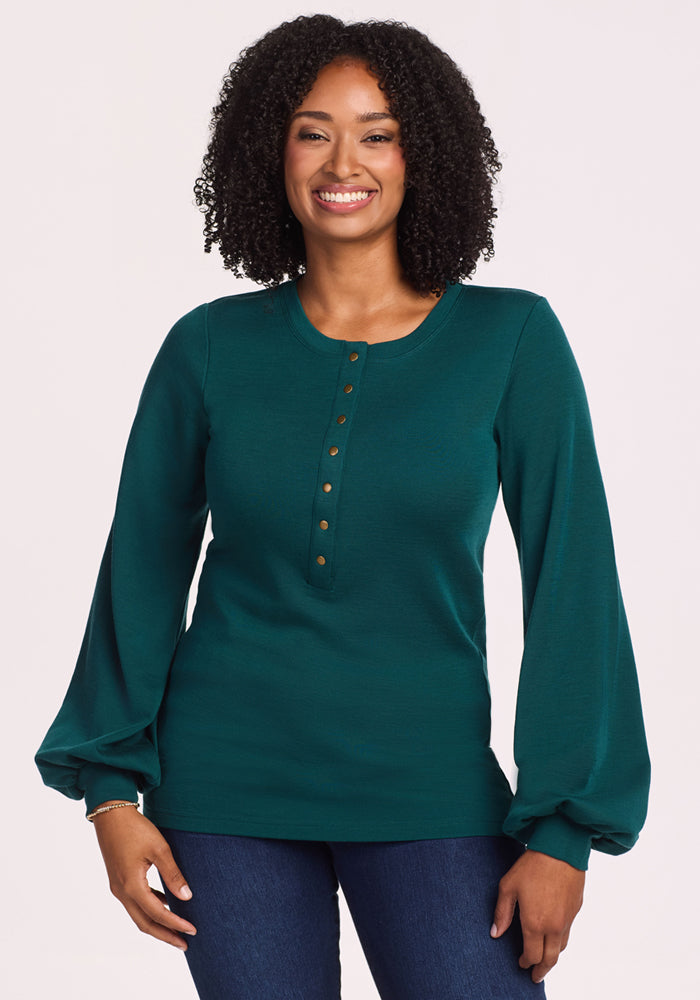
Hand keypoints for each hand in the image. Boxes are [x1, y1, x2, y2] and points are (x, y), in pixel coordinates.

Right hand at [91, 801, 196, 950]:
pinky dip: (150, 909)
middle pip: (144, 923)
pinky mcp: (118, 881)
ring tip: (176, 929)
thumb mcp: (159, 849)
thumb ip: (173, 874)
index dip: (176, 924)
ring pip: (138, 915)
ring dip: (157, 924)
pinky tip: (165, 904)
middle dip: (165, 935)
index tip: (192, 930)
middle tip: (185, 943)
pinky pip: (135, 903)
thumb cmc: (136, 829)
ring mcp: (118, 888)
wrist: (111, 814)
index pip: (158, 913)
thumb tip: (187, 897)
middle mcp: (122, 892)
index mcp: (132, 886)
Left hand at [490, 849, 584, 982]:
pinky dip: (560, 940)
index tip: (521, 963)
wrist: (560, 849)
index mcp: (534, 923)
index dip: (526, 963)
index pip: (532, 955)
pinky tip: (554, 935)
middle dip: (542, 970)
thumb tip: (495, 933)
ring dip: (553, 957)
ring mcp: (567, 919)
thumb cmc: (532, 865)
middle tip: (535, 976)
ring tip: (545, 959)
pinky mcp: (575, 909)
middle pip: (550, 960)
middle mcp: (553, 926)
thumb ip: (502, 913)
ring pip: (561, 947)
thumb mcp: (508, 886)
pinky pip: (568, 932)